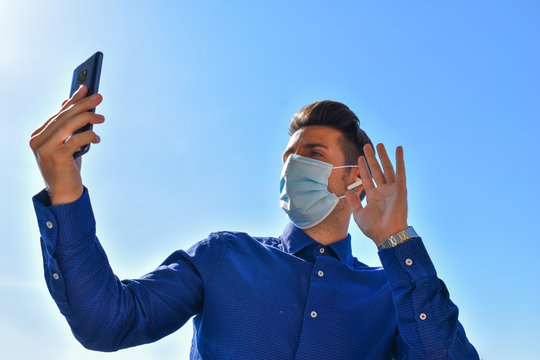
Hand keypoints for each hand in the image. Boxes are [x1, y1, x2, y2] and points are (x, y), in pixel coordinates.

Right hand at [29, 85, 103, 204]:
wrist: (64, 194)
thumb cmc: (67, 168)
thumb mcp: (67, 145)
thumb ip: (67, 128)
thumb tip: (70, 103)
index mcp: (39, 135)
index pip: (58, 113)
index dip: (72, 100)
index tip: (85, 88)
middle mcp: (38, 140)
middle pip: (63, 117)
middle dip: (82, 105)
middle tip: (98, 97)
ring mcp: (45, 148)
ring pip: (68, 125)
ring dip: (87, 118)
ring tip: (101, 117)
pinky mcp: (56, 157)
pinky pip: (75, 139)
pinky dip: (89, 135)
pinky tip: (97, 138)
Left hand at [345, 143, 407, 245]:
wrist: (387, 235)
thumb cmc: (373, 228)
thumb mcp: (358, 214)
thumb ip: (353, 201)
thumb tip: (348, 190)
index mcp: (373, 197)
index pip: (367, 179)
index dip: (363, 168)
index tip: (359, 158)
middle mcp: (383, 191)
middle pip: (376, 171)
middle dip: (371, 158)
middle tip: (367, 146)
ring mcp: (392, 189)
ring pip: (386, 168)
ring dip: (383, 156)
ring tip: (379, 144)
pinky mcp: (400, 188)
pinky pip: (400, 171)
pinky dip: (400, 160)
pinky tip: (398, 149)